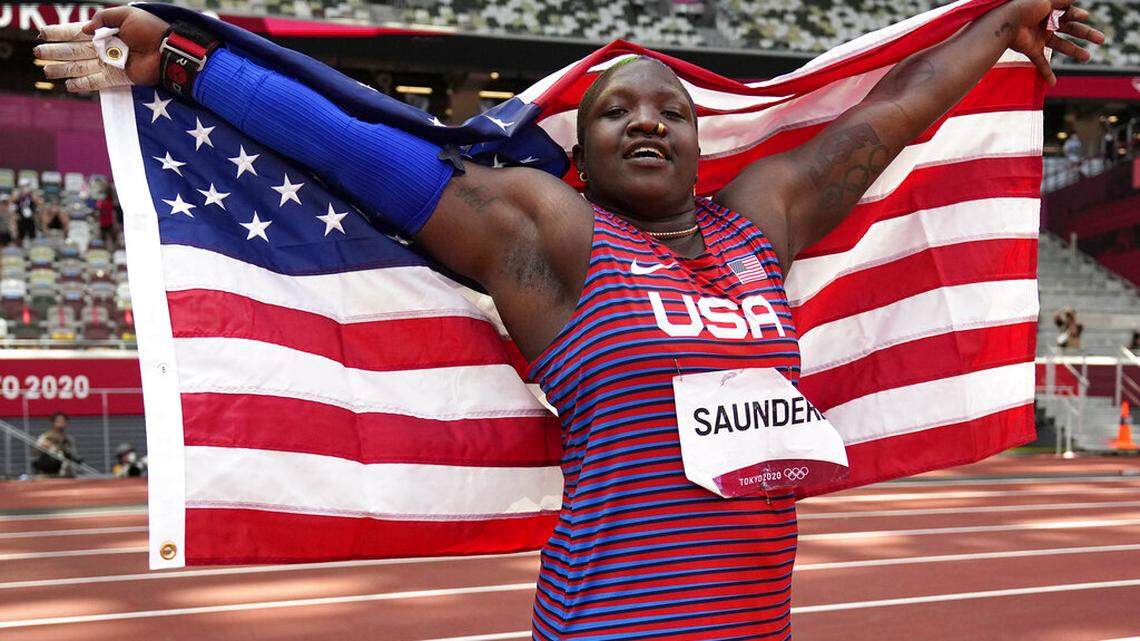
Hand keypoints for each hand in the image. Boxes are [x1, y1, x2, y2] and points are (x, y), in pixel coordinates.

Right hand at [34, 6, 168, 90]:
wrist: (168, 51)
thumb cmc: (150, 31)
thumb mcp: (126, 15)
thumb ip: (103, 18)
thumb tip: (84, 29)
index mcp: (105, 31)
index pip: (76, 32)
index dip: (59, 33)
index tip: (42, 34)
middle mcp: (104, 48)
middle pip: (74, 51)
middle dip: (55, 52)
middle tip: (37, 53)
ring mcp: (110, 64)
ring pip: (80, 67)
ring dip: (62, 69)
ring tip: (46, 71)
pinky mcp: (117, 78)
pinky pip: (96, 81)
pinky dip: (82, 84)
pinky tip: (68, 85)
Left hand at [1004, 0, 1105, 84]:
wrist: (1005, 23)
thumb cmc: (1024, 6)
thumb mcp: (1046, 0)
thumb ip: (1061, 0)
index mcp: (1050, 11)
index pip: (1069, 13)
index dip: (1078, 15)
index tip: (1084, 16)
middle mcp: (1046, 24)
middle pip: (1071, 30)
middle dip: (1086, 34)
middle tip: (1101, 40)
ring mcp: (1039, 38)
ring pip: (1060, 46)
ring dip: (1074, 51)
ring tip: (1088, 57)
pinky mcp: (1031, 50)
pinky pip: (1041, 63)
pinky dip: (1046, 73)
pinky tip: (1053, 83)